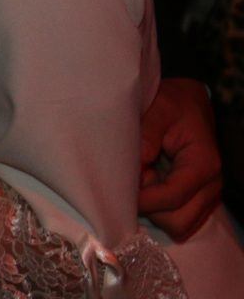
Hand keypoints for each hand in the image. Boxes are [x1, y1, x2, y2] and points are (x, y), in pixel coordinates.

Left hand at [138, 78, 223, 239]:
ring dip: (154, 210)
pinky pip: (179, 220)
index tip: (118, 189)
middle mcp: (210, 186)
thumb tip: (137, 165)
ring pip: (178, 225)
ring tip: (142, 180)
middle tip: (133, 180)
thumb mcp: (159, 108)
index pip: (172, 197)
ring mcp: (206, 195)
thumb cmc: (172, 104)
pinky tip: (149, 186)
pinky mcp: (198, 198)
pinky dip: (160, 211)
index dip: (143, 199)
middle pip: (177, 222)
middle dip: (150, 208)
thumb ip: (147, 135)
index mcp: (202, 164)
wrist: (188, 103)